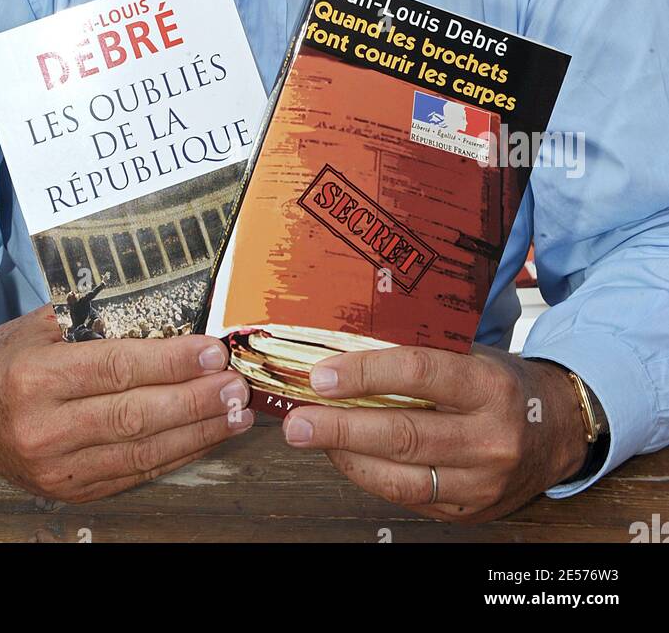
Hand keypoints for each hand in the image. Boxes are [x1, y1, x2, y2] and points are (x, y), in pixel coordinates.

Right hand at [0, 304, 253, 502]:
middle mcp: (41, 429)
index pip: (115, 369)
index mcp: (32, 379)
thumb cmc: (7, 360)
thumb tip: (168, 310)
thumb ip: (94, 320)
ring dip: (197, 432)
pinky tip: (205, 437)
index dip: (170, 362)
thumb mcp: (39, 327)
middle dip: (195, 400)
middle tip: (235, 384)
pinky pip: (133, 474)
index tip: (212, 351)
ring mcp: (55, 469)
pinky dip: (175, 455)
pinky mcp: (69, 492)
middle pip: (134, 416)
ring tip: (235, 413)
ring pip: (140, 452)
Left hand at [281, 343, 588, 521]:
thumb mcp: (472, 354)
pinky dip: (371, 476)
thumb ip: (421, 351)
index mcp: (489, 384)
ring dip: (347, 457)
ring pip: (402, 476)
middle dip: (340, 427)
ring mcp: (482, 481)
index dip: (365, 374)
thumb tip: (345, 345)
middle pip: (403, 434)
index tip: (321, 376)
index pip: (419, 374)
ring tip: (312, 437)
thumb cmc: (501, 384)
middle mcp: (490, 436)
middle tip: (298, 421)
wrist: (557, 431)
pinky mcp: (471, 510)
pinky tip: (347, 456)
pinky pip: (411, 497)